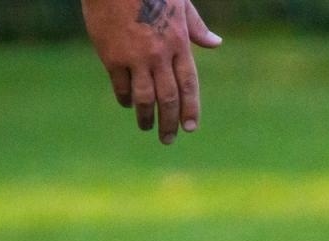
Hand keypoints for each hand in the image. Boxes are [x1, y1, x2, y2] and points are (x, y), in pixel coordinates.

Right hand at [80, 0, 221, 144]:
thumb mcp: (180, 2)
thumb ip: (196, 27)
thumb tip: (216, 43)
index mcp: (178, 41)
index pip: (188, 83)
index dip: (190, 108)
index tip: (190, 128)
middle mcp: (159, 54)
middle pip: (168, 97)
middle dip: (170, 122)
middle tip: (168, 139)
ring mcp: (135, 58)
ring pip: (145, 98)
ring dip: (146, 117)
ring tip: (146, 127)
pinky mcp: (112, 57)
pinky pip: (122, 87)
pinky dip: (126, 99)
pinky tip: (128, 104)